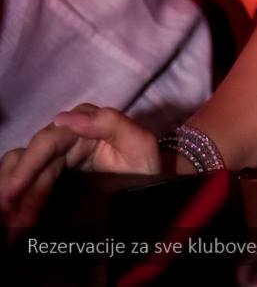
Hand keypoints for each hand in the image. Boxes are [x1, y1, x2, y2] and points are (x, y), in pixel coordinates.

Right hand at [0, 104, 158, 232]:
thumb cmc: (147, 164)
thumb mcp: (139, 143)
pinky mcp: (57, 179)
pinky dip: (20, 203)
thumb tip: (63, 117)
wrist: (156, 190)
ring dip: (14, 197)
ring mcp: (60, 159)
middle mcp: (67, 138)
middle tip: (6, 216)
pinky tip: (15, 221)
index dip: (28, 166)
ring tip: (10, 224)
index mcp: (85, 125)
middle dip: (15, 188)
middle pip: (30, 159)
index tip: (13, 193)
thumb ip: (109, 123)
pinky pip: (30, 187)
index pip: (48, 142)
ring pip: (26, 173)